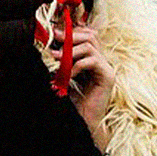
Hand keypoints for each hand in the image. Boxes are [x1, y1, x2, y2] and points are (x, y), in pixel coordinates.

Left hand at [53, 24, 114, 151]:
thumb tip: (48, 47)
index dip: (71, 31)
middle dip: (71, 36)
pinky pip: (93, 61)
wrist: (83, 124)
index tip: (53, 34)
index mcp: (91, 60)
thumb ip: (61, 63)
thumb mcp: (63, 78)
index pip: (86, 34)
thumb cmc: (71, 104)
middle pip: (91, 34)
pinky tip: (68, 75)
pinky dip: (77, 65)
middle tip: (54, 40)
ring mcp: (106, 68)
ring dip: (71, 49)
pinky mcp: (108, 77)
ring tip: (57, 59)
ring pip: (91, 44)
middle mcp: (101, 61)